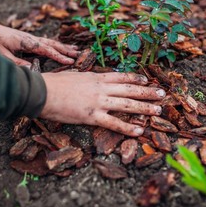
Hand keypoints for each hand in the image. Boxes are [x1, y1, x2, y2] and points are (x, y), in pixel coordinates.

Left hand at [0, 21, 78, 65]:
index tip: (70, 61)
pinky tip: (61, 48)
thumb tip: (31, 68)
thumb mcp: (2, 54)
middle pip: (53, 44)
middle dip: (67, 50)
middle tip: (79, 54)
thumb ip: (16, 62)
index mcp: (27, 42)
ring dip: (64, 47)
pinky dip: (56, 45)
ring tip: (76, 50)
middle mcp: (32, 39)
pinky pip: (47, 43)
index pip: (47, 50)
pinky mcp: (30, 40)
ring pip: (51, 42)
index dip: (59, 56)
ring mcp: (32, 38)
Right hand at [39, 72, 165, 135]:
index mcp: (96, 77)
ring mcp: (99, 102)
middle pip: (130, 89)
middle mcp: (102, 88)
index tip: (146, 79)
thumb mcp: (75, 76)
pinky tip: (140, 130)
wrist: (42, 91)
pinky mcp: (92, 116)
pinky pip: (114, 123)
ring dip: (145, 107)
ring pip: (127, 104)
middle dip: (148, 91)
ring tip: (158, 110)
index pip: (121, 77)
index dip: (136, 78)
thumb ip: (88, 79)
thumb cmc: (54, 83)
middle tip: (162, 93)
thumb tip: (94, 80)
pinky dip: (128, 128)